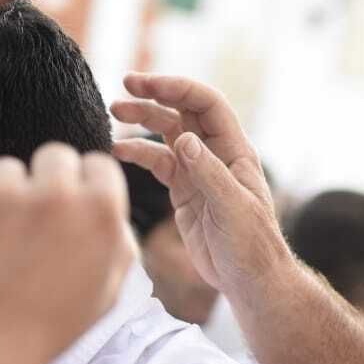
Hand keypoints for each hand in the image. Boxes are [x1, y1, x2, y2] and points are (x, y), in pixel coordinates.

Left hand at [0, 143, 134, 363]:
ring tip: (2, 248)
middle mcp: (54, 192)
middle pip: (55, 155)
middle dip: (48, 181)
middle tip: (37, 222)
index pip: (98, 163)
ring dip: (6, 197)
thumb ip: (116, 239)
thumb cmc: (51, 326)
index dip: (86, 187)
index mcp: (99, 210)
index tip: (73, 208)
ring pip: (8, 171)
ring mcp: (1, 194)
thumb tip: (106, 201)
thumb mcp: (106, 289)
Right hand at [110, 74, 293, 308]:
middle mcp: (215, 154)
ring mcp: (197, 171)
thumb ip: (209, 172)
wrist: (247, 279)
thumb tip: (185, 139)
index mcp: (235, 150)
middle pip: (183, 112)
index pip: (206, 104)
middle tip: (123, 86)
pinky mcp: (182, 190)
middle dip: (154, 96)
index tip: (145, 84)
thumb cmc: (251, 245)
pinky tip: (118, 150)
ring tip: (113, 112)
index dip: (177, 88)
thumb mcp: (232, 207)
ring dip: (142, 119)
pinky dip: (137, 153)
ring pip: (166, 133)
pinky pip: (157, 162)